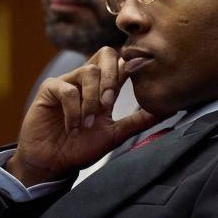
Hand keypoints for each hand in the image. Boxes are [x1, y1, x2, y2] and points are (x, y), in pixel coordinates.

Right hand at [9, 47, 157, 184]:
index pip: (121, 64)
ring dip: (91, 100)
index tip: (140, 78)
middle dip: (112, 76)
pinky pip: (67, 89)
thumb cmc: (80, 148)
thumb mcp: (115, 134)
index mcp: (105, 87)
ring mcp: (68, 81)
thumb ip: (139, 121)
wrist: (52, 164)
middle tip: (109, 103)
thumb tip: (168, 109)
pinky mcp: (49, 88)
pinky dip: (73, 110)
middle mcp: (87, 80)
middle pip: (105, 54)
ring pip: (88, 72)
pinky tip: (73, 127)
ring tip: (87, 123)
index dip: (132, 66)